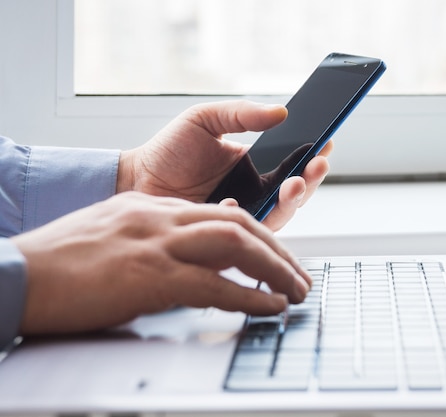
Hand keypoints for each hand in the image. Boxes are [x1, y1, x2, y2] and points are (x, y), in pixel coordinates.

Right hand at [11, 192, 311, 334]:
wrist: (17, 273)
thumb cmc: (60, 262)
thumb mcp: (114, 235)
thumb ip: (153, 239)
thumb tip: (184, 261)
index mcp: (154, 207)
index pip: (222, 213)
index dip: (258, 234)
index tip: (276, 254)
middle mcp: (161, 218)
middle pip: (240, 224)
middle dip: (278, 250)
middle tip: (300, 274)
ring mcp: (157, 244)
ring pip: (236, 245)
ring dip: (275, 269)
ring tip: (298, 290)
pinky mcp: (149, 276)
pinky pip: (214, 284)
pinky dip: (249, 296)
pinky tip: (270, 306)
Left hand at [117, 100, 330, 230]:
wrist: (135, 180)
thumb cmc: (168, 150)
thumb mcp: (206, 119)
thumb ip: (242, 114)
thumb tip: (281, 112)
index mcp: (254, 166)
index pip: (293, 163)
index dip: (313, 156)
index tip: (326, 143)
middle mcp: (254, 194)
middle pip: (295, 193)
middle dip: (311, 180)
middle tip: (314, 166)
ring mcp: (241, 215)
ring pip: (279, 216)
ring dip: (291, 201)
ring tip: (292, 184)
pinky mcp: (224, 235)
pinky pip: (244, 232)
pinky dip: (243, 217)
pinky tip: (231, 202)